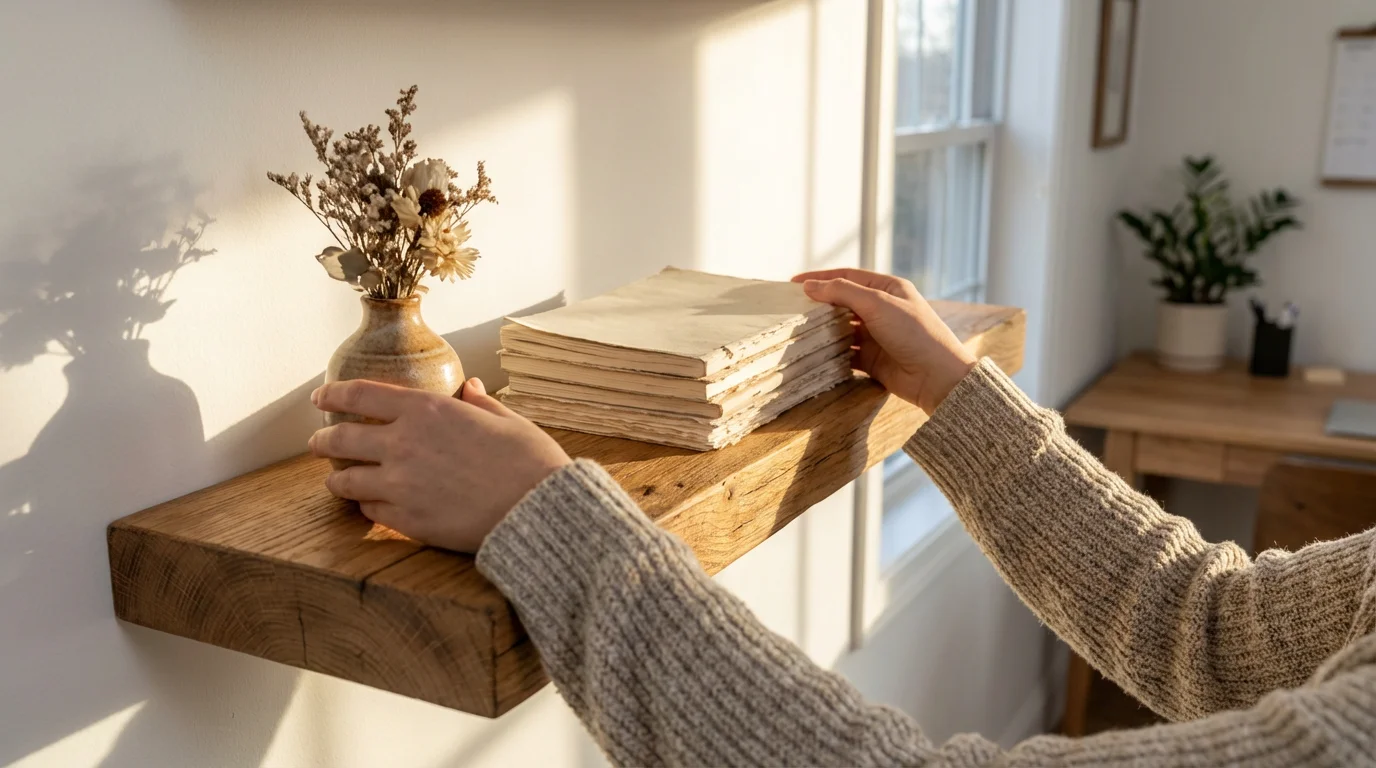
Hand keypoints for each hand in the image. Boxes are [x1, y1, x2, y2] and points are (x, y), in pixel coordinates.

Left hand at [308, 378, 570, 552]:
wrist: (538, 511)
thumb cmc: (529, 461)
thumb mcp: (507, 420)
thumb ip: (480, 403)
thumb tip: (471, 388)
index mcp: (427, 410)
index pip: (360, 395)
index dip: (333, 395)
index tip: (320, 398)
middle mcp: (403, 444)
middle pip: (341, 440)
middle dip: (323, 441)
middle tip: (318, 443)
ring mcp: (399, 485)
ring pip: (346, 481)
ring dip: (337, 479)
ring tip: (336, 481)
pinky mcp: (405, 520)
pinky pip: (369, 511)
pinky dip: (366, 506)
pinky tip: (371, 506)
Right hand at [793, 268, 976, 413]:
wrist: (936, 377)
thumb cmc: (914, 333)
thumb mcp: (878, 304)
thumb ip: (842, 292)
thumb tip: (810, 286)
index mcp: (888, 288)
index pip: (848, 277)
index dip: (821, 278)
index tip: (794, 283)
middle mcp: (882, 309)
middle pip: (843, 302)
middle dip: (819, 304)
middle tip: (791, 308)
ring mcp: (877, 335)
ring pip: (842, 328)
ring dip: (823, 329)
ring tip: (799, 330)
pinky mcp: (873, 359)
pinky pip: (846, 353)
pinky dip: (831, 352)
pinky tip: (815, 352)